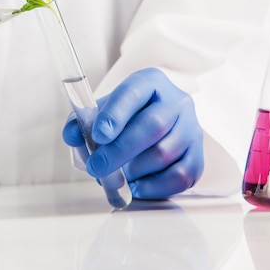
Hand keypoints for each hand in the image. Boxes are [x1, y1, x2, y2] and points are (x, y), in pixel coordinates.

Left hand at [62, 68, 203, 198]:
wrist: (151, 127)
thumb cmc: (122, 120)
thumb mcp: (100, 112)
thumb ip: (80, 122)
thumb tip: (71, 135)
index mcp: (150, 82)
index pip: (134, 92)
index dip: (116, 114)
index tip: (98, 135)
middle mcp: (176, 101)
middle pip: (153, 125)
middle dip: (120, 150)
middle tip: (96, 167)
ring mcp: (192, 128)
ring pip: (165, 153)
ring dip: (134, 170)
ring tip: (116, 176)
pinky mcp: (198, 156)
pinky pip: (181, 176)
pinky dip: (154, 187)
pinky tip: (135, 187)